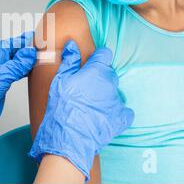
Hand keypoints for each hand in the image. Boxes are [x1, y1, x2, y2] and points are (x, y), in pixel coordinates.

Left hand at [0, 32, 36, 155]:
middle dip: (25, 49)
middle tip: (40, 47)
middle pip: (13, 53)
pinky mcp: (0, 88)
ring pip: (15, 64)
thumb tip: (30, 52)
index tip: (34, 36)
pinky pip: (14, 76)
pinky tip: (29, 74)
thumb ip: (18, 64)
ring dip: (25, 61)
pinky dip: (23, 73)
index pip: (11, 43)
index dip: (22, 39)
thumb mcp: (2, 74)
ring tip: (38, 58)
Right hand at [29, 41, 133, 180]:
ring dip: (105, 95)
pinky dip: (117, 112)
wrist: (68, 138)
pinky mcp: (120, 118)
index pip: (104, 54)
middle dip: (99, 77)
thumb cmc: (61, 108)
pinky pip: (124, 111)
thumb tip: (72, 45)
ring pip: (114, 91)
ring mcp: (117, 101)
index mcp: (96, 71)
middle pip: (109, 73)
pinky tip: (105, 116)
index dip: (97, 57)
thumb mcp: (60, 80)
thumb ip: (69, 61)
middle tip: (84, 88)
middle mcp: (110, 83)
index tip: (90, 63)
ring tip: (90, 106)